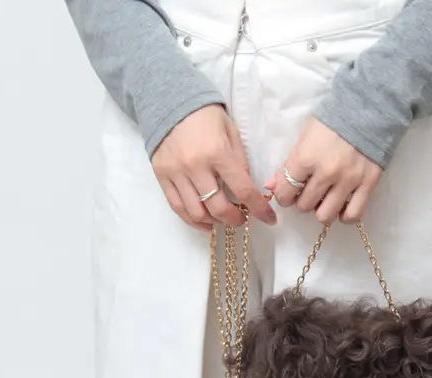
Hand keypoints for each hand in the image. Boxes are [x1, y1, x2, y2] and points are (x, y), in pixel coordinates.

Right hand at [151, 104, 276, 231]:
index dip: (259, 209)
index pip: (243, 190)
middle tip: (242, 219)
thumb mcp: (232, 134)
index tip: (269, 219)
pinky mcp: (162, 176)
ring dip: (214, 222)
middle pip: (218, 208)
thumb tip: (247, 192)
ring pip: (197, 212)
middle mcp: (196, 166)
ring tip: (222, 219)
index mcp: (218, 153)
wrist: (170, 101)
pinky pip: (178, 207)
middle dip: (235, 219)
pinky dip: (193, 220)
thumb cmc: (206, 117)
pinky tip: (205, 222)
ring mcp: (176, 173)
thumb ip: (240, 163)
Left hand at [265, 118, 381, 224]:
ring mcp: (348, 181)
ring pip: (326, 215)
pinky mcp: (368, 184)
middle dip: (303, 202)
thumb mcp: (304, 138)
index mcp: (306, 158)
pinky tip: (342, 208)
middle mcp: (326, 173)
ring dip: (322, 211)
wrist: (368, 110)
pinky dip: (345, 216)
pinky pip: (354, 215)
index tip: (289, 193)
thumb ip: (288, 165)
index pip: (285, 192)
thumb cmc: (331, 122)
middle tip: (310, 193)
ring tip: (325, 201)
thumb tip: (271, 187)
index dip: (284, 196)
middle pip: (304, 206)